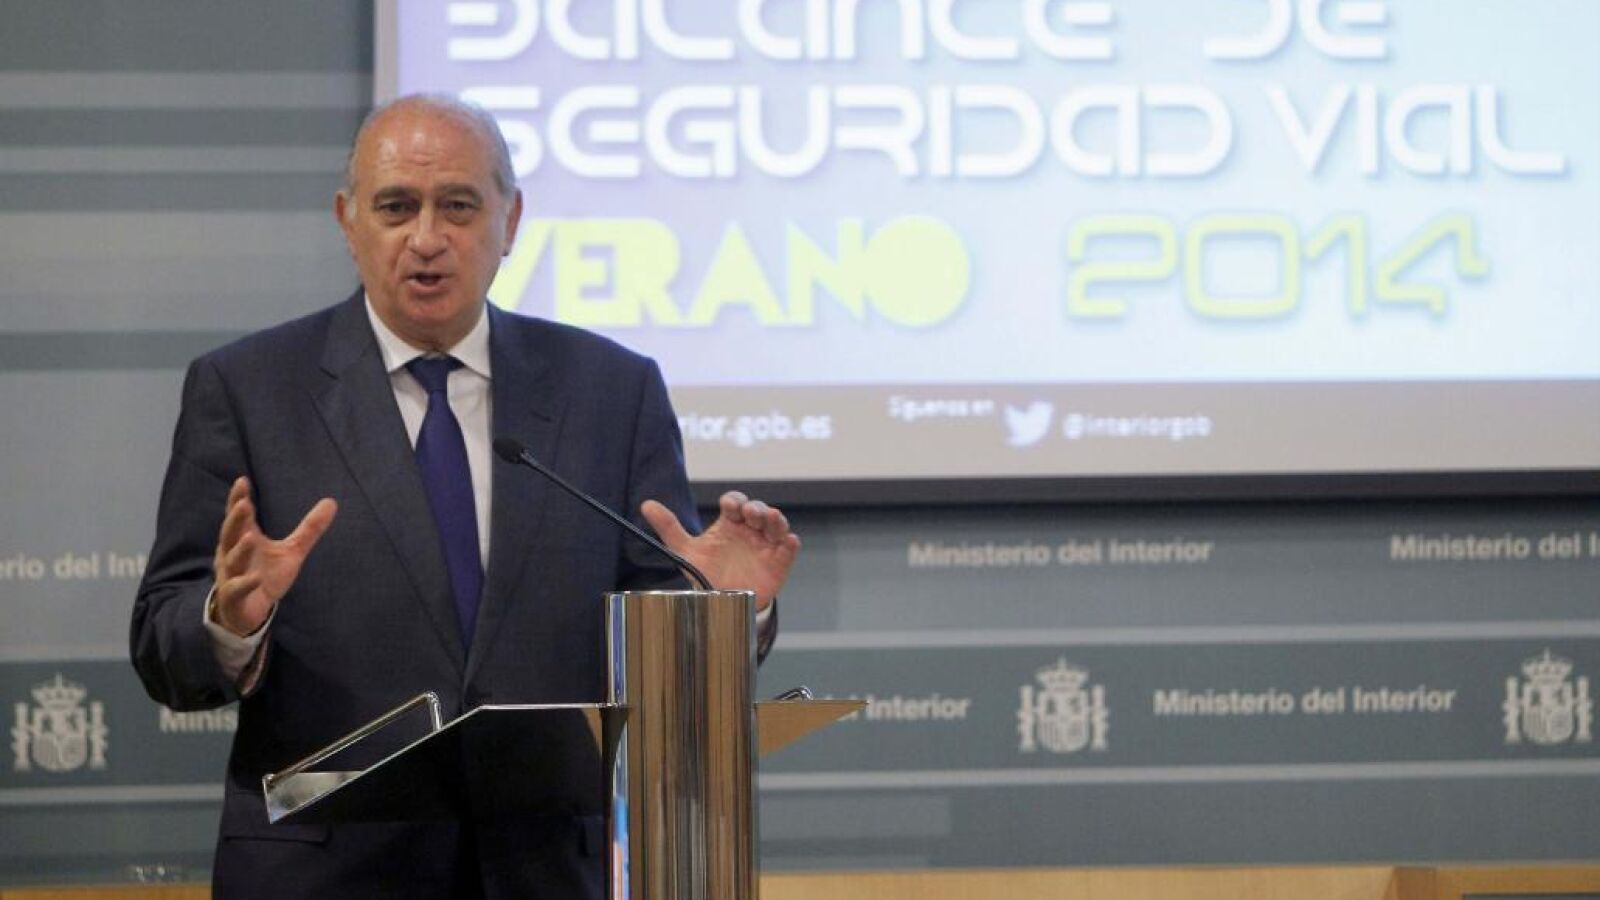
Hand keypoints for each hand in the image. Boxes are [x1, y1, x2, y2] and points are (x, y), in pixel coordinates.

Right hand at [211, 477, 337, 636]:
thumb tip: (332, 501)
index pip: (239, 516)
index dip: (238, 499)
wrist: (250, 613)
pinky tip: (255, 578)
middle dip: (235, 519)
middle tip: (243, 504)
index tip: (242, 480)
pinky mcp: (234, 597)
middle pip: (230, 534)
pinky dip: (244, 583)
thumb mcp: (292, 551)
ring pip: (232, 560)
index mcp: (244, 539)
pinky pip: (236, 589)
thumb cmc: (266, 576)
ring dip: (239, 549)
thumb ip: (309, 529)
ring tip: (249, 538)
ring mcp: (231, 575)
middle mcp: (232, 554)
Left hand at [640, 491, 798, 611]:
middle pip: (758, 509)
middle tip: (751, 515)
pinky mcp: (778, 562)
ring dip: (776, 519)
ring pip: (777, 524)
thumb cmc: (707, 572)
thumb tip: (646, 505)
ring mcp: (765, 545)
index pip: (735, 503)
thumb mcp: (686, 550)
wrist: (721, 604)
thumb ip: (669, 527)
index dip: (735, 501)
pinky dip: (790, 543)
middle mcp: (749, 530)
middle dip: (756, 508)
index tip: (729, 507)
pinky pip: (789, 548)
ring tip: (771, 519)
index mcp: (730, 523)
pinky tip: (787, 541)